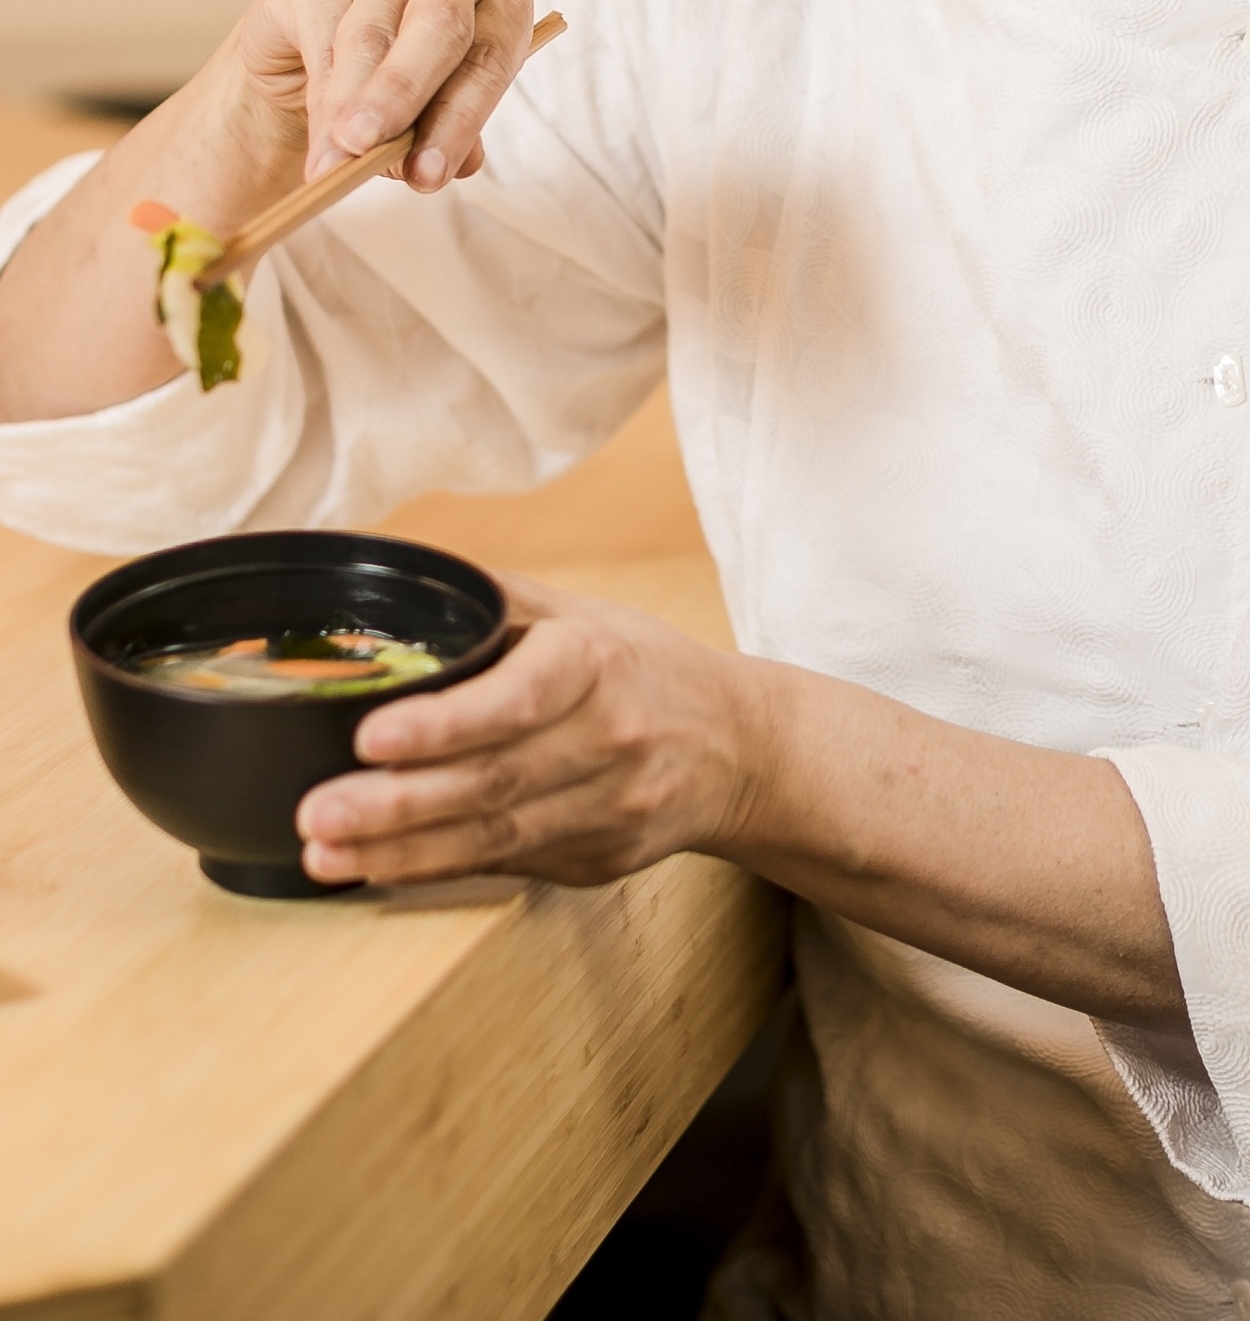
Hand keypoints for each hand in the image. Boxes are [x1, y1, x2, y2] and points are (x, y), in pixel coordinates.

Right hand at [236, 0, 536, 193]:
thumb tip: (451, 166)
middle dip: (403, 94)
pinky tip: (319, 141)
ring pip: (369, 37)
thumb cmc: (404, 81)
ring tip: (333, 165)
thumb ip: (450, 133)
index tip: (430, 174)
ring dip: (349, 108)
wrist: (323, 57)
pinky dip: (319, 99)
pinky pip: (322, 36)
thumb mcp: (439, 112)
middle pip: (440, 24)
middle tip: (368, 148)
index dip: (461, 120)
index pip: (493, 57)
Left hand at [296, 577, 747, 887]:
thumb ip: (497, 602)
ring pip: (493, 837)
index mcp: (599, 662)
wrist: (736, 746)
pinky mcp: (597, 860)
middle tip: (314, 813)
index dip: (443, 723)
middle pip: (494, 780)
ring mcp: (607, 808)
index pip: (519, 699)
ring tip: (323, 852)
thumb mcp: (582, 614)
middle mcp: (610, 738)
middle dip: (395, 803)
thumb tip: (398, 577)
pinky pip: (505, 865)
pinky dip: (435, 869)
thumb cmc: (640, 667)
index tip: (370, 735)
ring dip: (399, 850)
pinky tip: (377, 867)